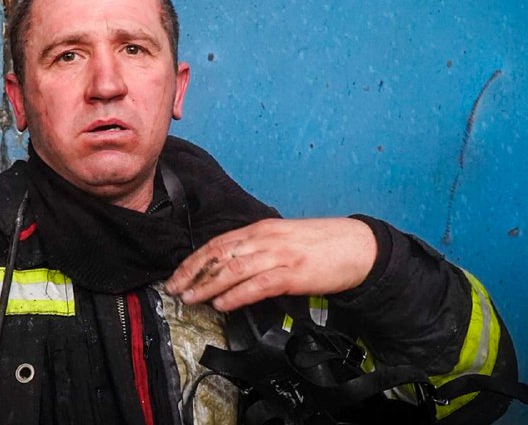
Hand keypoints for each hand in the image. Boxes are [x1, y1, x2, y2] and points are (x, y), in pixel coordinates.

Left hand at [164, 217, 376, 311]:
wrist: (358, 247)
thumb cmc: (320, 245)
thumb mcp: (283, 240)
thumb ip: (257, 249)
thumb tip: (228, 267)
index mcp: (260, 229)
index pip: (218, 243)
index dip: (194, 260)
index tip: (177, 274)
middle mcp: (265, 239)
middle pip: (219, 255)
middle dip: (192, 273)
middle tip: (174, 288)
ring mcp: (279, 255)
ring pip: (233, 269)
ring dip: (207, 285)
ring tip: (190, 298)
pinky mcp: (293, 274)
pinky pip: (258, 285)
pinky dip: (237, 294)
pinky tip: (222, 303)